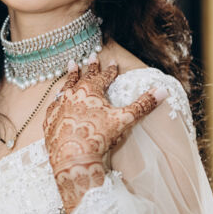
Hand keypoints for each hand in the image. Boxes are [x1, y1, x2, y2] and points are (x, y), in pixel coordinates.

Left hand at [43, 56, 165, 213]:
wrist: (72, 157)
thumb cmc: (99, 136)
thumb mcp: (124, 119)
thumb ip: (143, 104)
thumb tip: (162, 90)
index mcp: (90, 91)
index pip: (103, 77)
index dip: (110, 70)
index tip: (113, 63)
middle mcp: (72, 95)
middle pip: (82, 77)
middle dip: (89, 67)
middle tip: (90, 56)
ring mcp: (59, 107)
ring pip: (65, 88)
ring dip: (69, 78)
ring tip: (70, 69)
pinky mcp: (50, 121)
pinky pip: (53, 106)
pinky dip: (57, 101)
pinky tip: (56, 100)